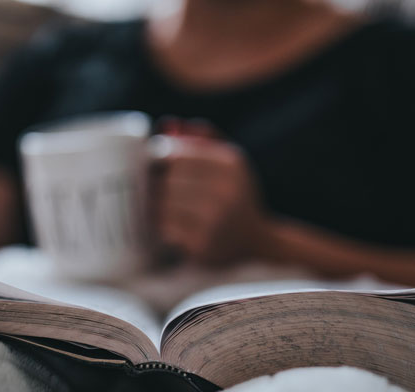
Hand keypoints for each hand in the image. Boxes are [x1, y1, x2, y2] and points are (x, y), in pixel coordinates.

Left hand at [152, 134, 268, 265]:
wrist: (255, 242)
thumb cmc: (234, 195)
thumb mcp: (229, 162)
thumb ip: (201, 138)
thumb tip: (166, 125)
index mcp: (230, 163)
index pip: (175, 153)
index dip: (159, 160)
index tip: (160, 168)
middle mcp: (225, 190)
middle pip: (168, 178)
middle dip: (159, 185)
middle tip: (161, 191)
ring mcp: (214, 219)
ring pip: (163, 203)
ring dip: (159, 206)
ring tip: (169, 209)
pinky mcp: (202, 244)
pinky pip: (165, 227)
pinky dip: (164, 226)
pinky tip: (174, 227)